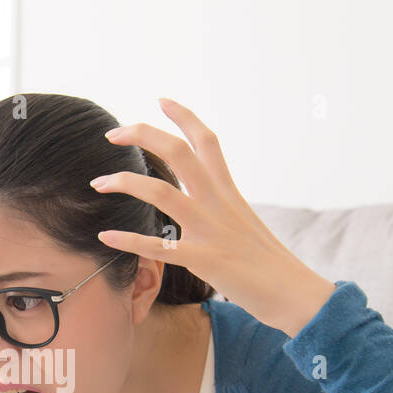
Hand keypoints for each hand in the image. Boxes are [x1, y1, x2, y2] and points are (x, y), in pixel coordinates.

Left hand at [91, 97, 335, 338]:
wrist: (295, 293)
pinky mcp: (204, 260)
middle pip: (178, 152)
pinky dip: (129, 240)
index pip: (206, 141)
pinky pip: (159, 247)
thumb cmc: (270, 264)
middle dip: (142, 135)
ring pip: (161, 192)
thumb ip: (223, 208)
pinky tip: (106, 236)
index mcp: (229, 192)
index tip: (160, 100)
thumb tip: (207, 204)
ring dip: (124, 182)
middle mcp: (218, 203)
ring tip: (98, 182)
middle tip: (112, 134)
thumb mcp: (245, 223)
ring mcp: (210, 230)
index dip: (184, 116)